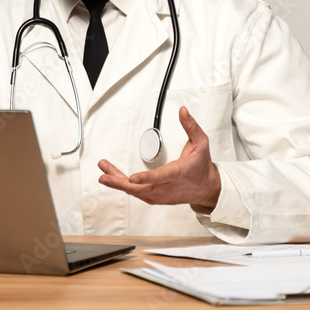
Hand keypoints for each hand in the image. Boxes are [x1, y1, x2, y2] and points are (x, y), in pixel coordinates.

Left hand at [98, 106, 221, 212]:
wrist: (206, 189)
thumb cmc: (201, 167)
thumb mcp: (201, 143)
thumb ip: (191, 126)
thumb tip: (183, 111)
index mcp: (177, 173)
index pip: (159, 177)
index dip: (145, 178)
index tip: (133, 178)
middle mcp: (166, 187)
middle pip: (139, 188)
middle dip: (119, 182)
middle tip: (104, 175)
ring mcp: (159, 195)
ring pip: (134, 191)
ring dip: (117, 181)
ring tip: (103, 171)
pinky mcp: (154, 198)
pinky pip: (136, 193)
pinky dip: (123, 186)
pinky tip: (112, 178)